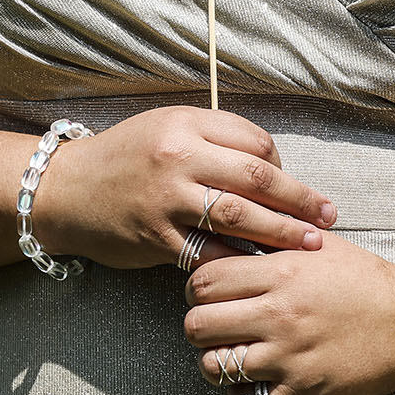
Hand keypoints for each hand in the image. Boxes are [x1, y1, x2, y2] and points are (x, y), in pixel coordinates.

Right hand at [35, 106, 336, 269]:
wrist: (66, 190)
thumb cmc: (126, 156)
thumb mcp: (169, 127)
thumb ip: (216, 137)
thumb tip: (271, 165)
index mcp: (187, 125)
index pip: (256, 143)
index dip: (283, 166)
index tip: (295, 188)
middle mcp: (179, 158)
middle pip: (257, 178)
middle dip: (300, 200)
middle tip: (328, 217)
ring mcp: (167, 200)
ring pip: (239, 215)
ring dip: (281, 232)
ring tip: (311, 243)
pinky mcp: (156, 238)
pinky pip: (208, 252)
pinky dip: (239, 261)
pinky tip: (262, 268)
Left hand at [182, 234, 394, 394]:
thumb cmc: (365, 280)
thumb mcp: (320, 245)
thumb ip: (275, 238)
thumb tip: (233, 230)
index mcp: (282, 272)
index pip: (203, 281)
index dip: (198, 288)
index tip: (211, 293)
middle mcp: (279, 315)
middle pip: (196, 325)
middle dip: (200, 325)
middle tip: (217, 325)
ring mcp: (288, 357)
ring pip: (212, 366)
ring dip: (217, 360)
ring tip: (234, 353)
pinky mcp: (300, 392)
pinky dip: (243, 392)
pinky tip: (257, 379)